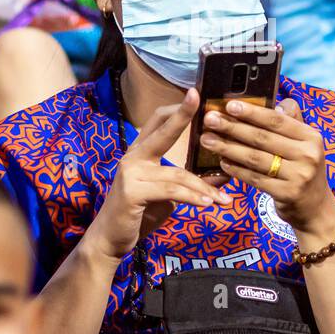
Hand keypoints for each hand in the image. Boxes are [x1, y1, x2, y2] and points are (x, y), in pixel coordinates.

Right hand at [86, 86, 230, 261]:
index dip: (176, 109)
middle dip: (183, 114)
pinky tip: (207, 204)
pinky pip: (170, 191)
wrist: (110, 239)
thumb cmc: (139, 214)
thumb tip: (223, 174)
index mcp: (140, 152)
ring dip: (204, 188)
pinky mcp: (131, 191)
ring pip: (177, 174)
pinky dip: (191, 198)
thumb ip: (190, 182)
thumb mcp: (168, 195)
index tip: (195, 94)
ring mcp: (130, 172)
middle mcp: (133, 157)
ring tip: (224, 200)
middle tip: (200, 100)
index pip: (158, 121)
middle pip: (162, 131)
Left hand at [200, 97, 334, 237]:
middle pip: (262, 138)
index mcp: (311, 137)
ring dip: (228, 147)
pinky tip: (222, 162)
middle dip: (233, 127)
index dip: (252, 112)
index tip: (230, 105)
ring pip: (255, 158)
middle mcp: (308, 155)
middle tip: (210, 120)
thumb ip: (290, 122)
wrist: (315, 207)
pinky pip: (255, 178)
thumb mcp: (305, 143)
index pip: (277, 120)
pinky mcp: (286, 194)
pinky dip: (236, 169)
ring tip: (207, 140)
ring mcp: (298, 176)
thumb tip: (270, 103)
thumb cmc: (302, 168)